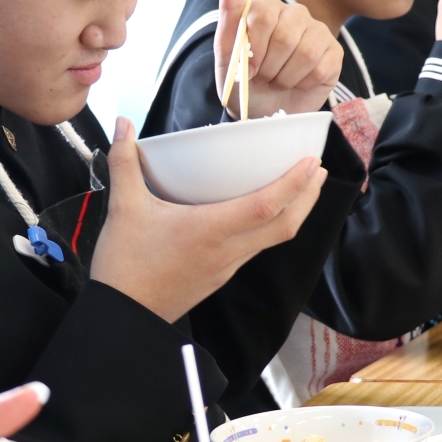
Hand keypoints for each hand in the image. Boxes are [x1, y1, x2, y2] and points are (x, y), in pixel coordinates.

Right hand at [93, 117, 326, 321]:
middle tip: (318, 169)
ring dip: (294, 213)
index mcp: (209, 230)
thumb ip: (124, 162)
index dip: (293, 184)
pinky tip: (264, 215)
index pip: (265, 206)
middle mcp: (226, 250)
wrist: (124, 316)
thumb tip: (123, 125)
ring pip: (274, 239)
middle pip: (285, 226)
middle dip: (308, 196)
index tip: (311, 162)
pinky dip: (272, 227)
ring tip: (301, 188)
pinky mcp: (220, 276)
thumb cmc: (125, 265)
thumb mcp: (123, 208)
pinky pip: (257, 248)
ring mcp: (227, 266)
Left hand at [213, 0, 344, 119]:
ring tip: (278, 80)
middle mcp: (295, 13)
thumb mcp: (226, 51)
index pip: (263, 15)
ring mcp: (318, 32)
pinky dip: (303, 84)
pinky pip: (321, 68)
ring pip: (305, 54)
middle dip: (269, 67)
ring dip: (285, 78)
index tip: (247, 66)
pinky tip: (297, 83)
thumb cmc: (242, 81)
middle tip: (263, 76)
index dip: (254, 49)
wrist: (261, 112)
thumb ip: (229, 8)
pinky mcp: (334, 54)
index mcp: (267, 7)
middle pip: (285, 37)